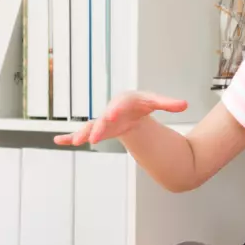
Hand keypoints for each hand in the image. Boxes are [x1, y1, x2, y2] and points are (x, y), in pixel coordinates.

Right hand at [54, 90, 186, 145]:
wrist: (130, 106)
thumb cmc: (142, 104)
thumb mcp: (155, 102)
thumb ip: (168, 103)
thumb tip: (185, 105)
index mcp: (123, 102)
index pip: (118, 106)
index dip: (114, 111)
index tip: (111, 116)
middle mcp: (109, 111)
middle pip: (102, 120)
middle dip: (98, 127)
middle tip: (92, 137)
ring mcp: (102, 121)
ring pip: (90, 127)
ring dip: (82, 134)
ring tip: (75, 142)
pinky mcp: (97, 130)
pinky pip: (81, 132)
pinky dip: (69, 136)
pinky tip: (58, 140)